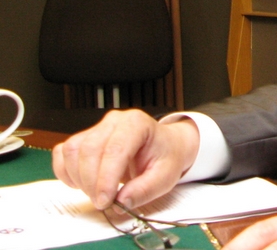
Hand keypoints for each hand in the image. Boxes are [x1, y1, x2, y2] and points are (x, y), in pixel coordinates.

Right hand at [52, 109, 199, 209]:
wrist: (164, 146)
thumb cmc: (165, 157)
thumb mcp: (165, 176)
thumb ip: (145, 190)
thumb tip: (121, 203)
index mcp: (137, 124)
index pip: (115, 150)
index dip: (106, 178)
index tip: (105, 201)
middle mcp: (114, 121)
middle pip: (89, 150)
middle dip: (92, 182)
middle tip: (103, 203)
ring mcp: (97, 127)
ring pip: (73, 151)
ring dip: (79, 178)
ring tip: (97, 193)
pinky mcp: (84, 138)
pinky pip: (63, 153)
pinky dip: (66, 172)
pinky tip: (82, 183)